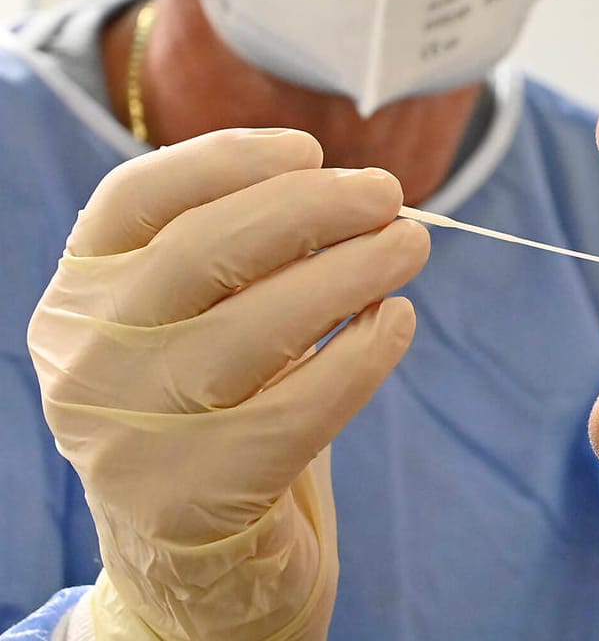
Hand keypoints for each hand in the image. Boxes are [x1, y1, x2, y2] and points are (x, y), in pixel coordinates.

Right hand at [28, 128, 427, 639]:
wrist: (197, 561)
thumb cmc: (214, 409)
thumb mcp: (196, 322)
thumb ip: (241, 255)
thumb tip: (349, 187)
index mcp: (78, 297)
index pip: (135, 199)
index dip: (228, 159)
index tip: (311, 148)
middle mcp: (88, 360)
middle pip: (204, 250)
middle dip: (313, 207)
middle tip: (390, 195)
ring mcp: (133, 432)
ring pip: (257, 324)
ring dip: (353, 270)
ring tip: (411, 245)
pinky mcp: (196, 495)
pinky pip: (303, 405)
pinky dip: (364, 353)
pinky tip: (397, 321)